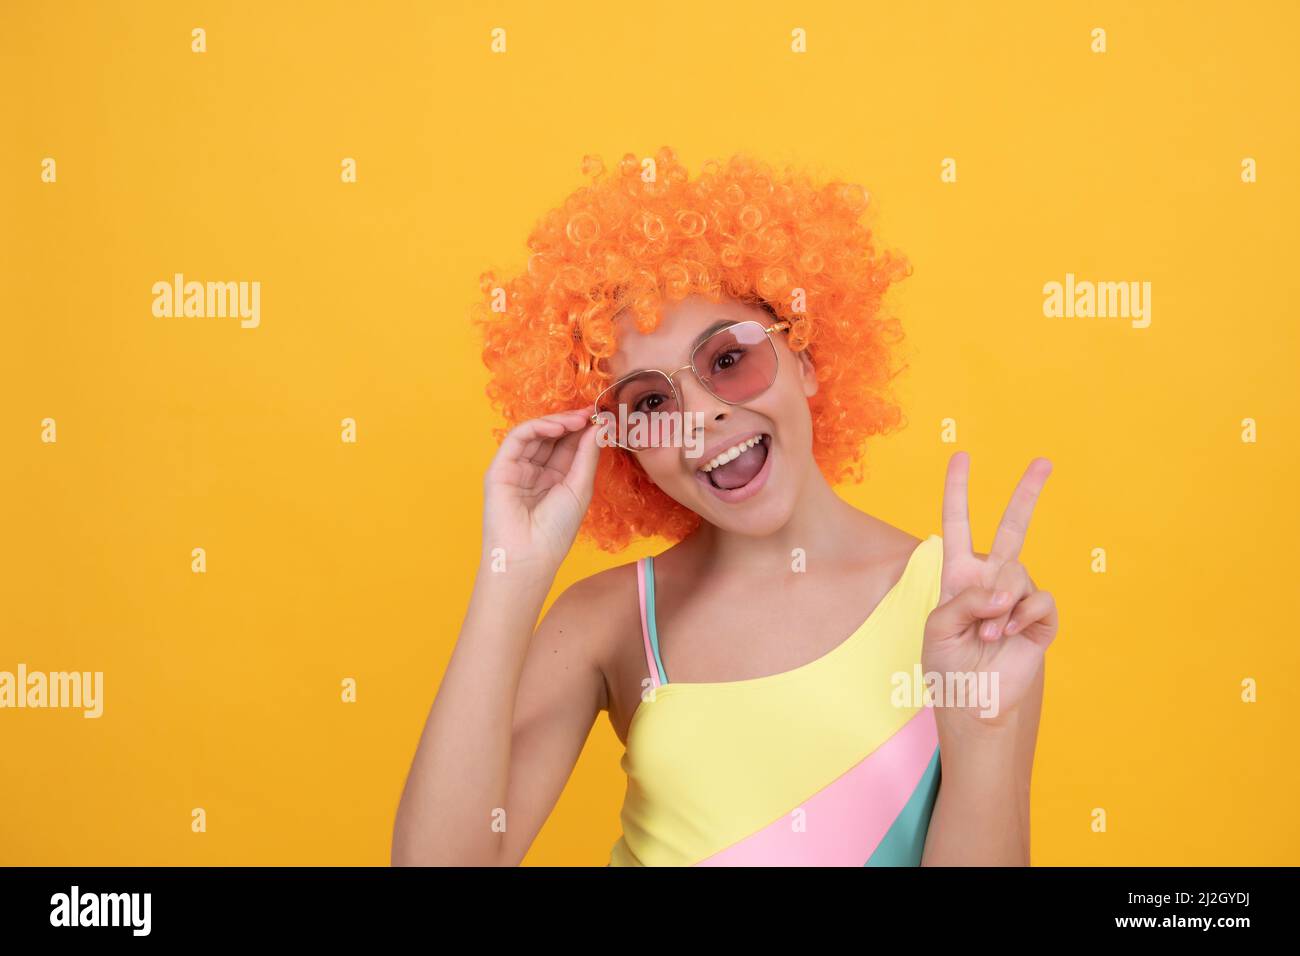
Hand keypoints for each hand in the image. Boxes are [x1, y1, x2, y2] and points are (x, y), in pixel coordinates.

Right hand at [481, 407, 601, 573]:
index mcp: (555, 478)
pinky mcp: (500, 467)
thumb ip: (587, 455)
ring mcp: (517, 468)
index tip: (603, 416)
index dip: (584, 429)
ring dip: (559, 421)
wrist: (530, 555)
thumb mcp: (580, 488)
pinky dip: (538, 426)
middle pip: (553, 436)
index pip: (569, 445)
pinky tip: (559, 426)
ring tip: (579, 418)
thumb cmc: (556, 530)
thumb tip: (599, 425)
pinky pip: (518, 437)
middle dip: (573, 421)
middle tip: (592, 411)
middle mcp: (536, 471)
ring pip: (536, 433)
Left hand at [920, 451, 1058, 728]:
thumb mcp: (939, 627)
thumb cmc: (948, 665)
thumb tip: (1004, 592)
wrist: (973, 701)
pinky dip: (1019, 615)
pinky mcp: (1040, 619)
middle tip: (1044, 461)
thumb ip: (965, 600)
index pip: (958, 524)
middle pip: (1012, 527)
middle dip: (1027, 494)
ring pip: (1017, 572)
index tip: (961, 457)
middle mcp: (992, 580)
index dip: (958, 491)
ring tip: (986, 635)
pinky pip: (1037, 598)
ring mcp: (1018, 598)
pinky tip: (1007, 634)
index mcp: (960, 575)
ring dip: (998, 605)